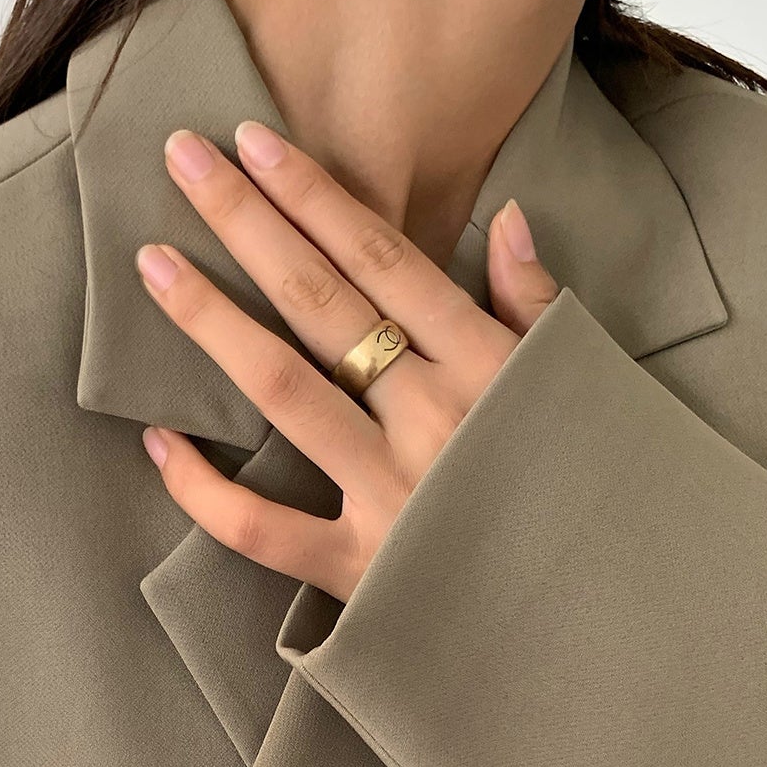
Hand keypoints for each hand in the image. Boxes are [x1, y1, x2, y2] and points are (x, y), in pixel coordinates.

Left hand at [135, 121, 560, 601]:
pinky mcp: (361, 573)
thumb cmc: (600, 497)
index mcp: (489, 366)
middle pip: (321, 302)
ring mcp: (392, 495)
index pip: (384, 257)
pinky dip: (203, 490)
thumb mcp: (586, 389)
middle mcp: (434, 418)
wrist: (612, 626)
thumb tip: (508, 218)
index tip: (253, 140)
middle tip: (180, 158)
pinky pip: (262, 529)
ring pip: (284, 390)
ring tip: (154, 263)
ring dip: (212, 321)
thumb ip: (536, 308)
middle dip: (247, 223)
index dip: (313, 195)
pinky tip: (156, 442)